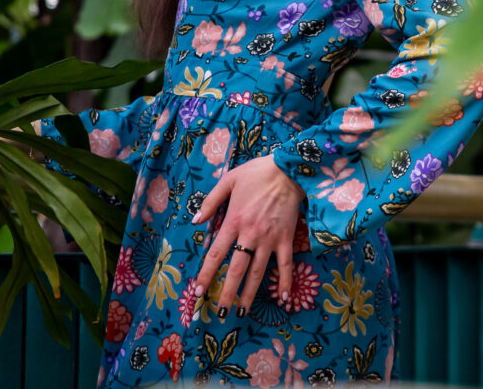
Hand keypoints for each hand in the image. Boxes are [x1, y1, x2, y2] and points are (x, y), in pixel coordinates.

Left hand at [192, 155, 304, 316]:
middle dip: (227, 293)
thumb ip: (211, 201)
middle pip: (236, 270)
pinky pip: (285, 265)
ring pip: (258, 272)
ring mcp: (269, 239)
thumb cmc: (256, 173)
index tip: (199, 291)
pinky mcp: (286, 239)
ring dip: (250, 294)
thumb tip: (195, 220)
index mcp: (234, 221)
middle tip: (220, 312)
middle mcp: (250, 234)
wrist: (287, 170)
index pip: (216, 254)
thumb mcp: (229, 180)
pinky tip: (283, 299)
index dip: (206, 274)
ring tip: (242, 311)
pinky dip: (285, 282)